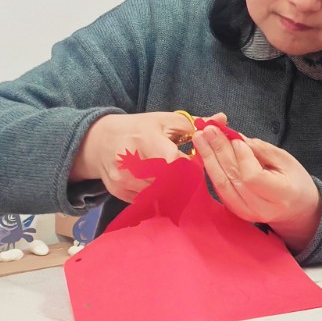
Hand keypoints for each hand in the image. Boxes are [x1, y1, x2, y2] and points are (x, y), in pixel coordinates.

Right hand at [71, 112, 192, 201]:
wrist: (99, 141)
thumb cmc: (139, 129)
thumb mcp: (164, 120)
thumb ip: (194, 124)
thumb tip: (221, 120)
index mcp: (145, 139)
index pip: (174, 161)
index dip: (189, 166)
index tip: (195, 164)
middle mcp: (131, 162)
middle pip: (168, 181)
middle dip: (182, 180)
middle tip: (187, 175)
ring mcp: (123, 180)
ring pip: (158, 193)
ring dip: (171, 189)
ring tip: (174, 180)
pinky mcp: (119, 192)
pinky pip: (147, 200)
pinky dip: (157, 195)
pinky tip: (159, 185)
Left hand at [193, 124, 321, 251]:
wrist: (297, 208)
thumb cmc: (295, 180)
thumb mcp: (287, 161)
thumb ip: (261, 150)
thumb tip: (235, 137)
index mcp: (281, 195)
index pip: (253, 177)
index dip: (242, 157)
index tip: (236, 138)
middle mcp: (262, 208)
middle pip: (234, 178)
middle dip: (219, 151)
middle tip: (209, 130)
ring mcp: (247, 213)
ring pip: (222, 184)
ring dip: (208, 159)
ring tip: (200, 138)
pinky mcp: (236, 211)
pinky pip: (220, 189)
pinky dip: (211, 170)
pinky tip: (205, 154)